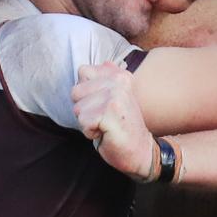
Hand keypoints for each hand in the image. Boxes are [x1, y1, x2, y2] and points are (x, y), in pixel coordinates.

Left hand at [72, 62, 154, 180]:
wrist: (141, 151)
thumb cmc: (121, 126)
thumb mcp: (114, 97)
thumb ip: (104, 79)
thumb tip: (96, 65)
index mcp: (119, 75)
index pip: (83, 72)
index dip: (86, 93)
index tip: (103, 104)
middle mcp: (118, 81)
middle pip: (76, 91)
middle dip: (84, 108)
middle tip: (104, 117)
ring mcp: (114, 95)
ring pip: (78, 108)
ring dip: (87, 121)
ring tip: (106, 124)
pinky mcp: (109, 112)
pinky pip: (83, 121)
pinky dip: (90, 132)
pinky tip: (106, 132)